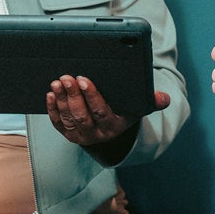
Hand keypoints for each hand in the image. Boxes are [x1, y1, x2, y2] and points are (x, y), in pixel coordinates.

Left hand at [46, 75, 169, 145]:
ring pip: (69, 119)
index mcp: (114, 126)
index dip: (92, 96)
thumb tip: (164, 98)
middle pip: (82, 116)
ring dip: (61, 100)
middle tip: (67, 77)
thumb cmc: (126, 110)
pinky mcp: (69, 134)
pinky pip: (58, 123)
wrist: (113, 129)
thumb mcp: (139, 107)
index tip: (84, 80)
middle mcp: (97, 134)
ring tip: (58, 82)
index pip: (102, 112)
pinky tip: (51, 94)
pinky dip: (52, 109)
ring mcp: (81, 136)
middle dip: (73, 96)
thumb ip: (151, 102)